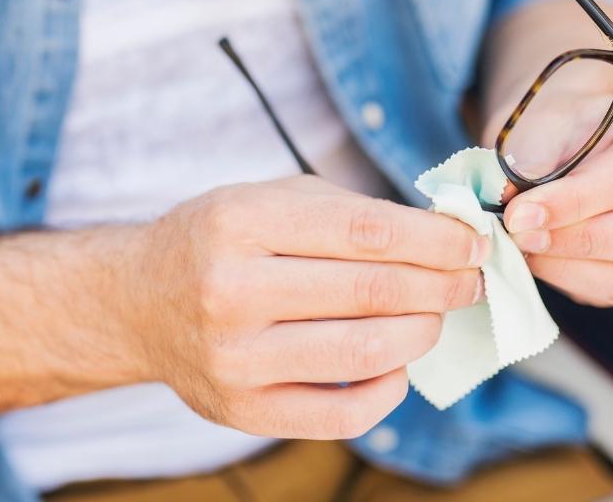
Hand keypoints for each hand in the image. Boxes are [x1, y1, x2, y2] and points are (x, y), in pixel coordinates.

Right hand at [128, 176, 485, 438]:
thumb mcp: (269, 198)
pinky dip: (389, 389)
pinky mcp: (242, 410)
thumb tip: (442, 236)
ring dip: (423, 333)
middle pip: (372, 292)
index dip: (435, 239)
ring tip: (437, 316)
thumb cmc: (218, 241)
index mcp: (239, 223)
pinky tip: (398, 363)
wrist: (140, 301)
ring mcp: (234, 358)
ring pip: (364, 353)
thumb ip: (349, 212)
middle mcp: (231, 291)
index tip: (473, 240)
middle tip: (470, 279)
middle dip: (442, 284)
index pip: (366, 232)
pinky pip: (342, 414)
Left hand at [485, 97, 612, 306]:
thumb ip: (538, 166)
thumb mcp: (548, 126)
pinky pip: (611, 293)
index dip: (574, 201)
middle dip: (582, 242)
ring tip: (519, 245)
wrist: (564, 142)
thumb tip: (522, 214)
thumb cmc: (562, 129)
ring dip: (567, 268)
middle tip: (522, 234)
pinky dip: (565, 279)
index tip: (521, 212)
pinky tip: (533, 256)